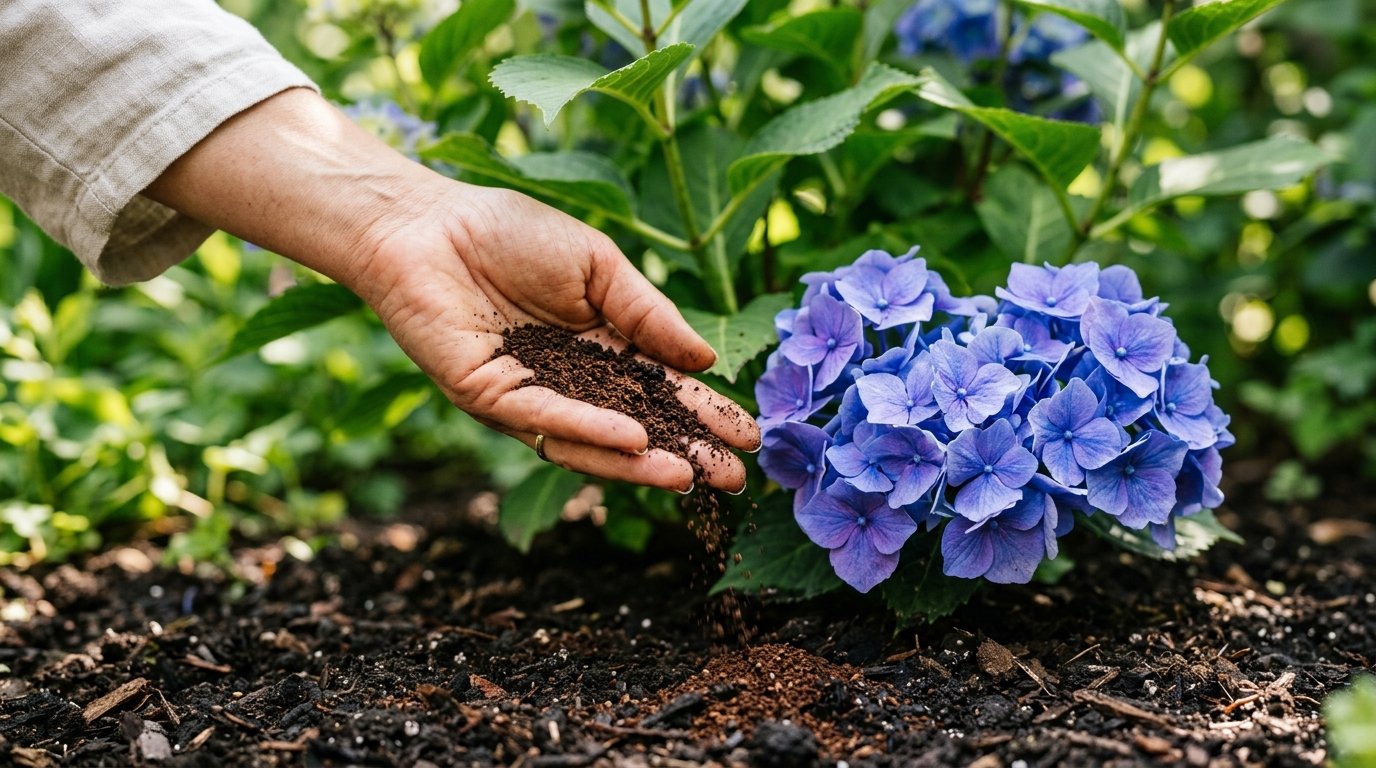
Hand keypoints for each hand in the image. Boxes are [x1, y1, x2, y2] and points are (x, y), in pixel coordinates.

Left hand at [351, 184, 758, 492]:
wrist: (429, 224)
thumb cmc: (510, 233)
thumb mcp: (599, 267)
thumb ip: (648, 314)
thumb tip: (705, 360)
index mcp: (600, 345)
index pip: (661, 388)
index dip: (703, 412)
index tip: (748, 434)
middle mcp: (569, 380)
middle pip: (636, 426)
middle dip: (684, 451)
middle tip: (732, 478)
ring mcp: (530, 394)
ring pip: (592, 440)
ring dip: (641, 462)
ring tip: (689, 475)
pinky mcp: (490, 399)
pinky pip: (547, 420)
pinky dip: (591, 432)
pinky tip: (634, 442)